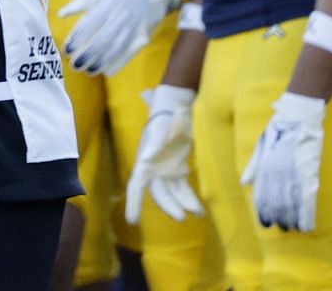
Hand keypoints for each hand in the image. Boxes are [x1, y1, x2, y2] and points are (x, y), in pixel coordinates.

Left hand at [60, 0, 183, 74]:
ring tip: (88, 71)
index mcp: (106, 5)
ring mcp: (133, 28)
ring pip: (114, 50)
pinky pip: (129, 53)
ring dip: (100, 63)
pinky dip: (118, 64)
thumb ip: (80, 2)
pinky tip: (107, 71)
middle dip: (86, 56)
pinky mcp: (144, 36)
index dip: (76, 40)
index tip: (66, 50)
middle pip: (100, 41)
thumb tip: (60, 14)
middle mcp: (119, 17)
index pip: (87, 26)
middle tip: (74, 65)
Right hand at [125, 85, 202, 223]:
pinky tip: (199, 209)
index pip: (136, 186)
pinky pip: (183, 188)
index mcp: (144, 162)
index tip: (132, 221)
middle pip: (159, 193)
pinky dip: (189, 198)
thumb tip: (144, 160)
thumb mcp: (160, 129)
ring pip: (173, 193)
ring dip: (183, 204)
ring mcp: (166, 171)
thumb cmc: (164, 118)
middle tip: (181, 218)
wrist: (174, 110)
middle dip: (168, 206)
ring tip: (198, 213)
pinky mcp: (178, 169)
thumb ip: (153, 144)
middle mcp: (153, 170)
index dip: (133, 203)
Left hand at [242, 92, 325, 230]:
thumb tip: (244, 183)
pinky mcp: (311, 174)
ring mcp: (295, 173)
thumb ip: (253, 165)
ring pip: (291, 203)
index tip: (265, 223)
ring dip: (291, 218)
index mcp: (266, 165)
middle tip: (279, 228)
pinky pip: (308, 198)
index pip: (262, 193)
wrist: (299, 118)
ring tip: (291, 229)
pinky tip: (306, 224)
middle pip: (277, 201)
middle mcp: (279, 171)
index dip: (263, 210)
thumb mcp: (261, 145)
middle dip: (277, 217)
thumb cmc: (278, 131)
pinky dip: (307, 213)